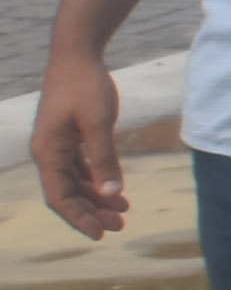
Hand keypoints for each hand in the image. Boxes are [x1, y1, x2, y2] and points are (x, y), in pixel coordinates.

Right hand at [30, 46, 123, 237]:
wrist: (77, 55)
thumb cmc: (85, 85)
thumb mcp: (98, 123)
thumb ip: (105, 159)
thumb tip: (112, 194)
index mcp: (48, 152)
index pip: (59, 196)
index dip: (78, 218)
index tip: (100, 235)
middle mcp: (48, 152)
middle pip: (67, 193)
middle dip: (91, 212)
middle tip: (121, 225)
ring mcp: (58, 145)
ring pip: (75, 183)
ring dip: (96, 199)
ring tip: (124, 212)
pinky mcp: (70, 138)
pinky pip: (81, 169)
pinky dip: (97, 181)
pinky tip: (117, 192)